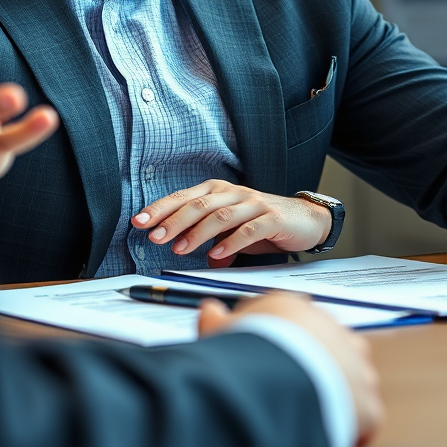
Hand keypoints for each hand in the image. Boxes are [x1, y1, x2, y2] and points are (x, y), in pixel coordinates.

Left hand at [132, 179, 331, 267]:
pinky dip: (231, 243)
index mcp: (219, 191)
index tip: (139, 221)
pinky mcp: (272, 219)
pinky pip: (249, 230)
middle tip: (154, 236)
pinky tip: (217, 255)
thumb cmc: (264, 224)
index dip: (161, 208)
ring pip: (220, 215)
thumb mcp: (232, 230)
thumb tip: (193, 255)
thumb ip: (211, 239)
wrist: (307, 219)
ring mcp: (254, 204)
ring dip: (197, 232)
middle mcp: (234, 193)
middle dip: (173, 220)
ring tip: (179, 248)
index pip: (184, 197)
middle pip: (198, 204)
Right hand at [199, 292, 382, 446]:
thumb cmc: (250, 352)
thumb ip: (217, 319)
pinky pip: (364, 413)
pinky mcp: (368, 400)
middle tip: (293, 380)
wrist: (279, 378)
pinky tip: (329, 426)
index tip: (274, 353)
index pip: (295, 319)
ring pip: (352, 376)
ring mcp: (354, 364)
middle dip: (315, 361)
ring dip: (337, 389)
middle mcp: (331, 329)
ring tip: (313, 404)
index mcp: (297, 309)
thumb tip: (209, 310)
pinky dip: (351, 423)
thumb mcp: (221, 331)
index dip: (285, 339)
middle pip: (327, 344)